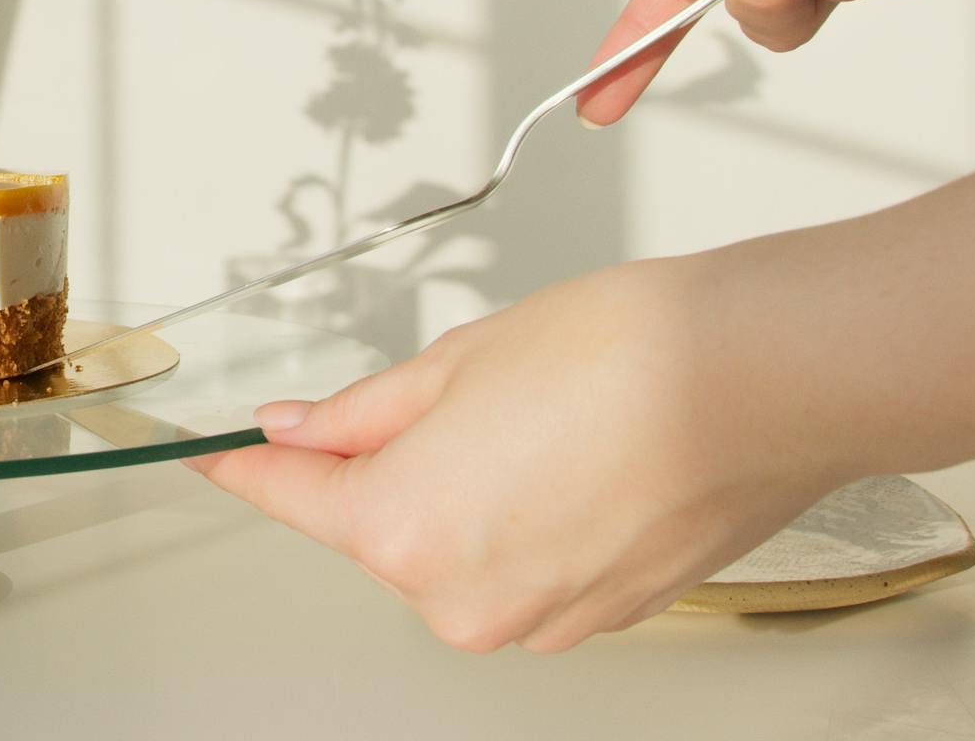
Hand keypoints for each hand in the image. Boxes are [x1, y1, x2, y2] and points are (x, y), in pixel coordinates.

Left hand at [187, 256, 844, 652]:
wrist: (759, 378)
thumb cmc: (628, 356)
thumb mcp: (456, 360)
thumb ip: (362, 412)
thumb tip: (302, 428)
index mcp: (402, 531)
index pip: (290, 497)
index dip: (247, 465)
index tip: (216, 454)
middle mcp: (463, 598)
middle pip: (378, 529)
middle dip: (389, 465)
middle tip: (456, 392)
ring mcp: (536, 620)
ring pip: (454, 551)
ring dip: (466, 494)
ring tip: (537, 418)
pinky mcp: (597, 618)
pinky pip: (522, 568)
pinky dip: (527, 520)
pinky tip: (572, 458)